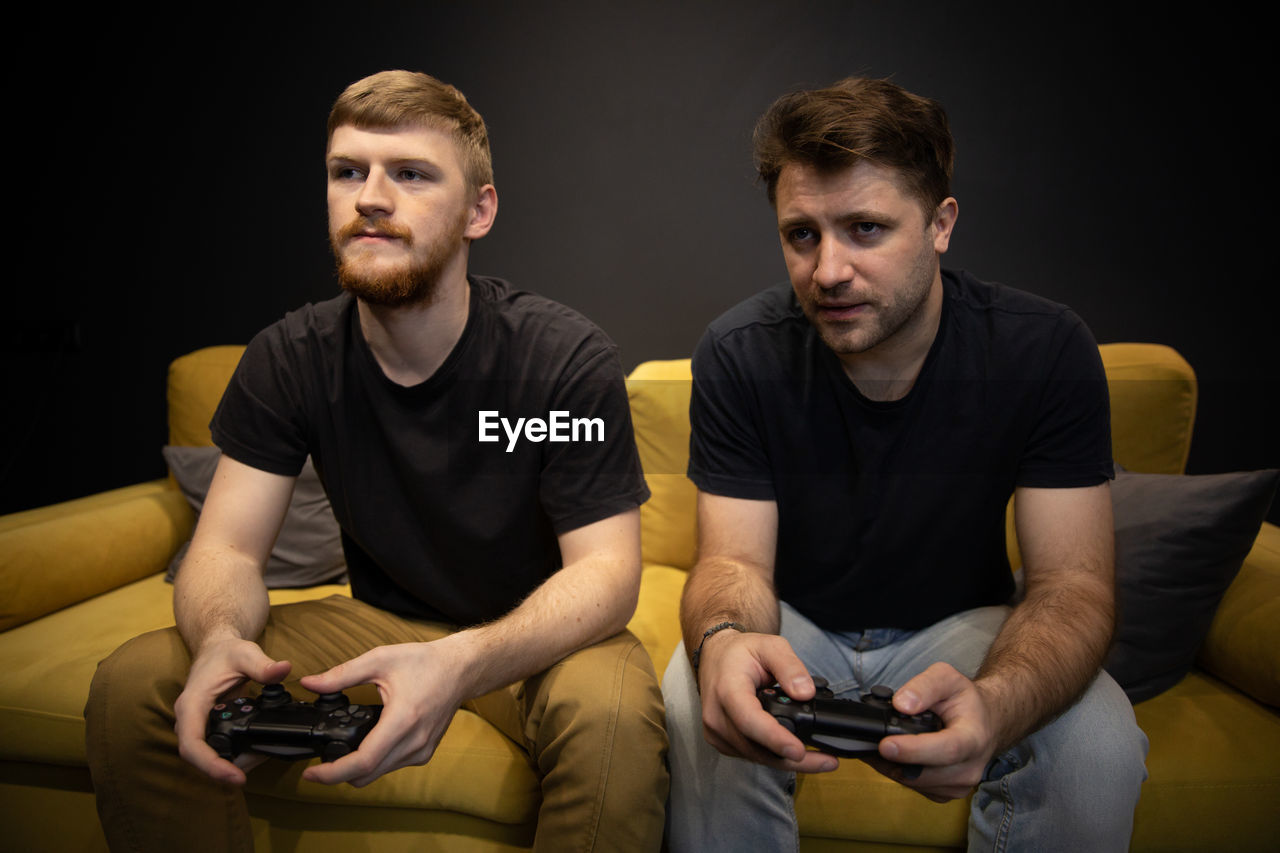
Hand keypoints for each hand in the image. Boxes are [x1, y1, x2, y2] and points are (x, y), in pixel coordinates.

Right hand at [174, 636, 292, 784]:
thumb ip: (263, 665)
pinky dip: (232, 756)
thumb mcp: (246, 654)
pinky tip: (254, 754)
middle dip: (222, 771)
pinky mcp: (207, 729)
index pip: (192, 744)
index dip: (210, 765)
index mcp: (192, 704)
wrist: (216, 650)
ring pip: (205, 757)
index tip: (234, 776)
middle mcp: (189, 720)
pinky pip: (214, 749)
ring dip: (228, 765)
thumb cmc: (226, 652)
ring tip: (258, 761)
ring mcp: (196, 726)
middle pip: (198, 758)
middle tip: (250, 776)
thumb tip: (284, 670)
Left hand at [298, 639, 468, 787]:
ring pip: (378, 774)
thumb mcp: (379, 660)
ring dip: (357, 769)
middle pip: (366, 775)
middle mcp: (413, 742)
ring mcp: (421, 750)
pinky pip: (392, 767)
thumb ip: (341, 674)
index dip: (333, 773)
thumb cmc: (425, 662)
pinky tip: (368, 745)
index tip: (311, 773)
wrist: (461, 668)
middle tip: (319, 763)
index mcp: (402, 719)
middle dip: (338, 774)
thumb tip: (310, 683)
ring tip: (341, 750)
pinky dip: (375, 763)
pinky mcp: (424, 753)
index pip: (363, 761)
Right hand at [695, 630, 838, 773]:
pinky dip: (775, 756)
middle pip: (756, 747)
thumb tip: (806, 692)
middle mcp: (717, 715)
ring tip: (820, 760)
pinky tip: (795, 752)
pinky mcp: (722, 741)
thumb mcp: (770, 646)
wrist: (715, 657)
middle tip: (827, 761)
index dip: (774, 738)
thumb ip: (790, 666)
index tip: (798, 750)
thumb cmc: (741, 652)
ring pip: (756, 756)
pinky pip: (751, 755)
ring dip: (787, 761)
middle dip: (793, 758)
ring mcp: (717, 732)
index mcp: (727, 689)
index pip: (749, 720)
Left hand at [868, 662, 998, 801]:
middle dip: (893, 760)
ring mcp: (958, 784)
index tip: (886, 744)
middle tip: (869, 741)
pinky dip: (897, 772)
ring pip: (915, 783)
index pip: (946, 750)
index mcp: (973, 738)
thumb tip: (902, 704)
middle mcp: (970, 767)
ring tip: (879, 743)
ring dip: (892, 766)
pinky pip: (915, 788)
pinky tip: (893, 754)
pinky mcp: (946, 793)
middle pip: (925, 772)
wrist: (984, 722)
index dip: (914, 750)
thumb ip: (924, 686)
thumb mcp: (947, 678)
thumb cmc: (964, 700)